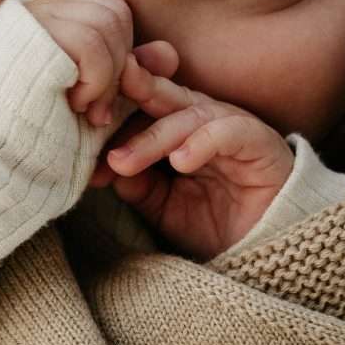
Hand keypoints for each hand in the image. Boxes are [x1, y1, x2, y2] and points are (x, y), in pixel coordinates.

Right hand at [17, 0, 174, 125]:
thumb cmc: (34, 140)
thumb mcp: (92, 106)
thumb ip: (126, 80)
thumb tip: (168, 54)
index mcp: (49, 23)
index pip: (110, 10)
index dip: (120, 53)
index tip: (101, 100)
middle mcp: (36, 10)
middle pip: (113, 10)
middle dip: (117, 64)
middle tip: (93, 109)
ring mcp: (29, 18)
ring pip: (105, 22)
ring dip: (104, 76)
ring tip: (78, 108)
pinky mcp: (26, 34)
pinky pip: (90, 42)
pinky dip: (94, 80)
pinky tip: (71, 104)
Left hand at [93, 57, 295, 259]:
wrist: (265, 249)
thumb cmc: (215, 223)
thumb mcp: (163, 206)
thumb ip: (138, 184)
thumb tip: (105, 166)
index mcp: (179, 125)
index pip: (143, 104)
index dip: (114, 108)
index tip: (79, 122)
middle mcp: (204, 117)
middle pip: (162, 96)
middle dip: (129, 95)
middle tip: (96, 104)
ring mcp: (233, 126)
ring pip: (188, 115)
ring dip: (152, 138)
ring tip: (123, 163)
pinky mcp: (259, 142)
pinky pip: (228, 132)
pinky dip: (202, 144)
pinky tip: (181, 163)